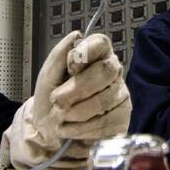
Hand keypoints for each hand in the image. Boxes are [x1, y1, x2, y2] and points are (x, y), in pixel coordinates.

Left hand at [3, 31, 129, 169]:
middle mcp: (112, 72)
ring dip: (76, 112)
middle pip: (105, 71)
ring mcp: (120, 95)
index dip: (86, 52)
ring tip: (62, 118)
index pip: (101, 43)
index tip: (71, 66)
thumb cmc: (50, 101)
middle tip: (57, 100)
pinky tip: (72, 129)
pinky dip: (83, 129)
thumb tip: (76, 35)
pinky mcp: (122, 118)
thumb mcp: (47, 77)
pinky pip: (106, 122)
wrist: (50, 134)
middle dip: (77, 89)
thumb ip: (59, 55)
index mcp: (94, 56)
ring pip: (104, 100)